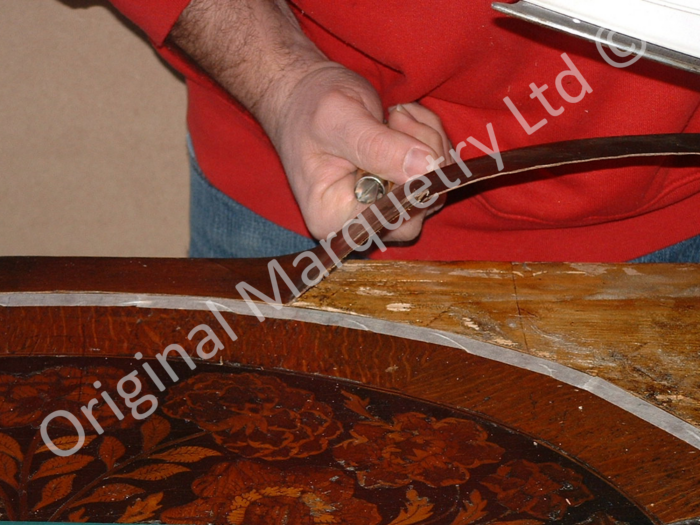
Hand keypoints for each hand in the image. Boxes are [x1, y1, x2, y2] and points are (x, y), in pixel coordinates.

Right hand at [171, 0, 450, 241]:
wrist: (299, 90)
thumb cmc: (306, 107)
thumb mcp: (340, 121)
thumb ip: (380, 149)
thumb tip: (428, 171)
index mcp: (337, 220)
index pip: (395, 225)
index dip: (410, 187)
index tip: (400, 145)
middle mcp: (360, 220)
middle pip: (421, 209)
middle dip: (419, 160)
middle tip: (394, 124)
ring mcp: (380, 201)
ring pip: (432, 184)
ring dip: (423, 142)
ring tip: (389, 117)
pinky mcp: (395, 180)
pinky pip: (433, 165)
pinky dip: (424, 136)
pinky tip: (395, 120)